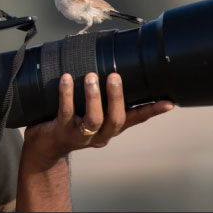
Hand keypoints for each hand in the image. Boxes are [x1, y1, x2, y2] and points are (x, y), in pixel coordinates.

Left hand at [21, 72, 174, 170]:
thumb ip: (100, 97)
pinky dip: (67, 94)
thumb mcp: (89, 112)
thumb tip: (106, 64)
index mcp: (110, 128)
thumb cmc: (68, 123)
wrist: (44, 148)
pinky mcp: (62, 132)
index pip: (135, 119)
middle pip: (116, 120)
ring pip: (94, 118)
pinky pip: (66, 112)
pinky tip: (66, 79)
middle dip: (117, 97)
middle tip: (115, 76)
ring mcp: (81, 136)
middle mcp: (100, 135)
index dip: (152, 111)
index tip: (168, 102)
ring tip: (91, 76)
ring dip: (94, 96)